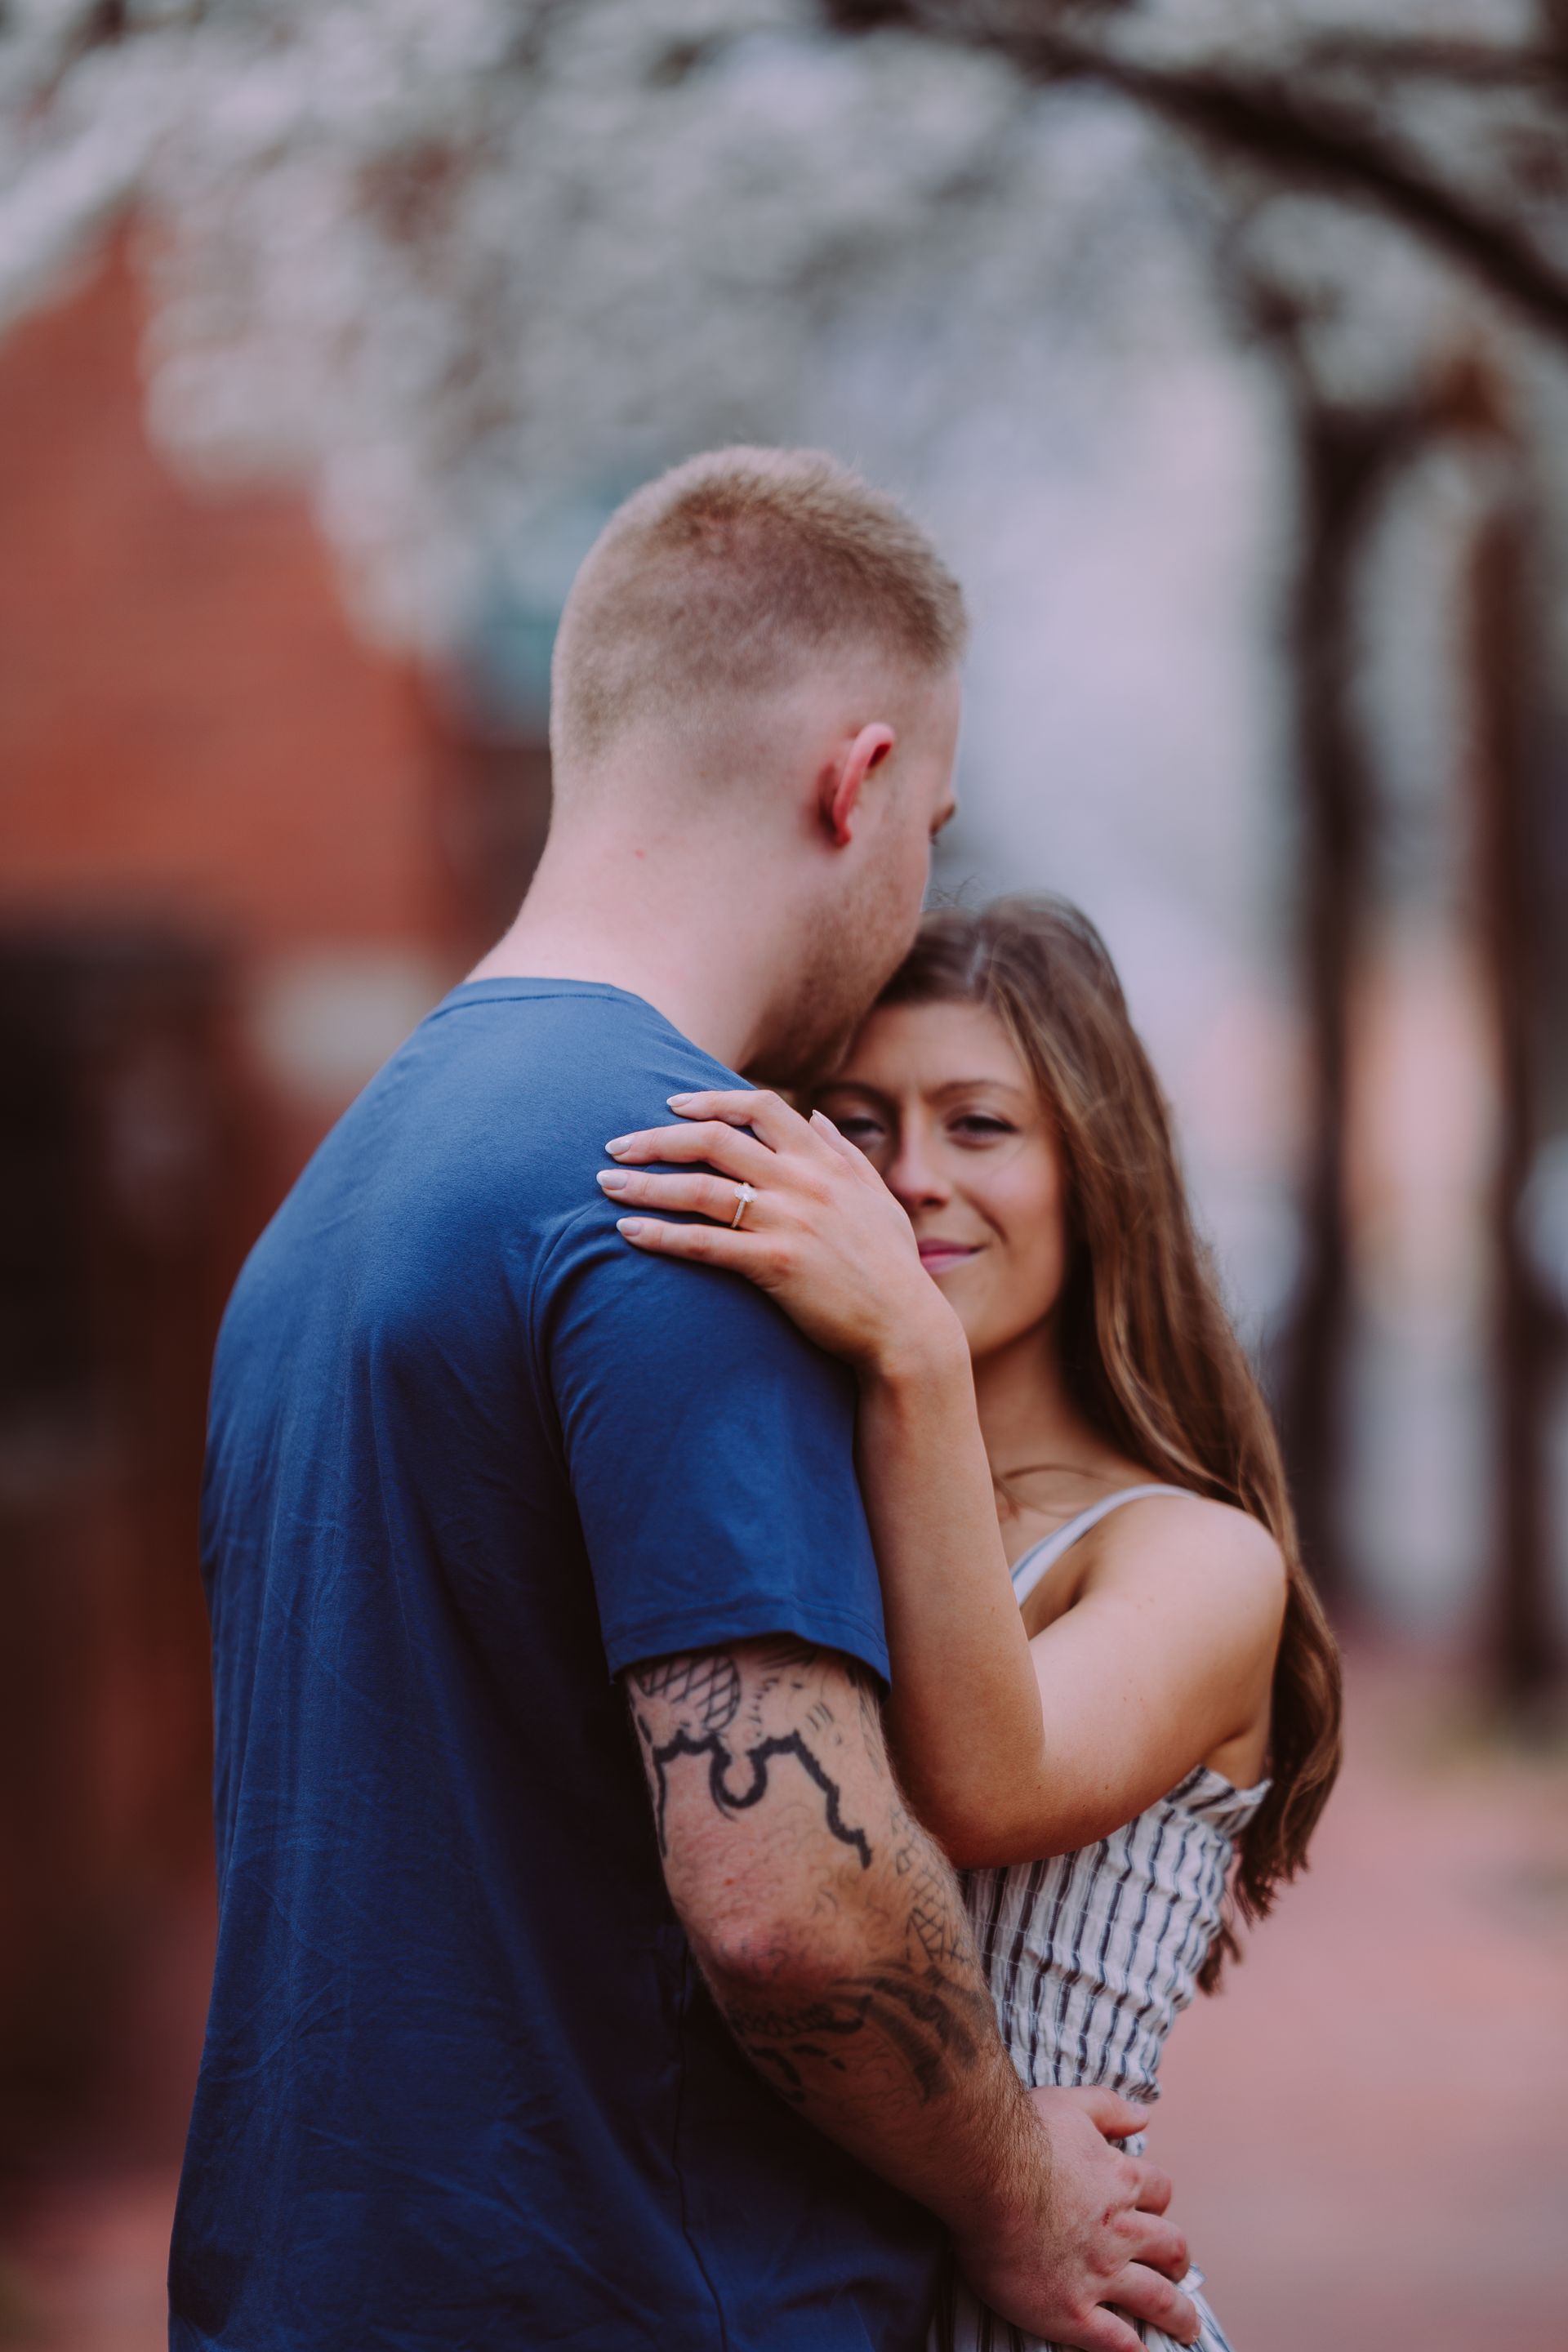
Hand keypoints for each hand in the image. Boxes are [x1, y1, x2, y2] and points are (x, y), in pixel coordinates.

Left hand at [599, 1087, 963, 1377]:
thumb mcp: (876, 1197)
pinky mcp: (775, 1265)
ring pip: (701, 1189)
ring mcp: (789, 1222)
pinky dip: (662, 1234)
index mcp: (824, 1163)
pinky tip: (628, 1231)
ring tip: (606, 1185)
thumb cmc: (890, 1265)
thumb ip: (843, 1153)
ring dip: (646, 1184)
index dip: (710, 1100)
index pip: (760, 1107)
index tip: (672, 1104)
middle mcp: (804, 1183)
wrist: (906, 1327)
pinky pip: (705, 1243)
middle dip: (658, 1138)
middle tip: (616, 1147)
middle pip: (715, 1140)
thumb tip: (816, 1117)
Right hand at [958, 2087, 1198, 2351]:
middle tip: (1180, 2272)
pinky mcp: (1071, 2310)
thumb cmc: (1021, 2133)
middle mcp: (1119, 2231)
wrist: (986, 2172)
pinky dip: (1135, 2351)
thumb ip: (1110, 2108)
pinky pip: (1115, 2341)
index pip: (1158, 2191)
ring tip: (1187, 2327)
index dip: (1158, 2200)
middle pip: (1169, 2248)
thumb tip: (1144, 2114)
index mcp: (1119, 2181)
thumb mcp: (1072, 2103)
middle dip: (1178, 2261)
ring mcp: (1099, 2274)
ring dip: (1179, 2315)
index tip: (1155, 2209)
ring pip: (1156, 2299)